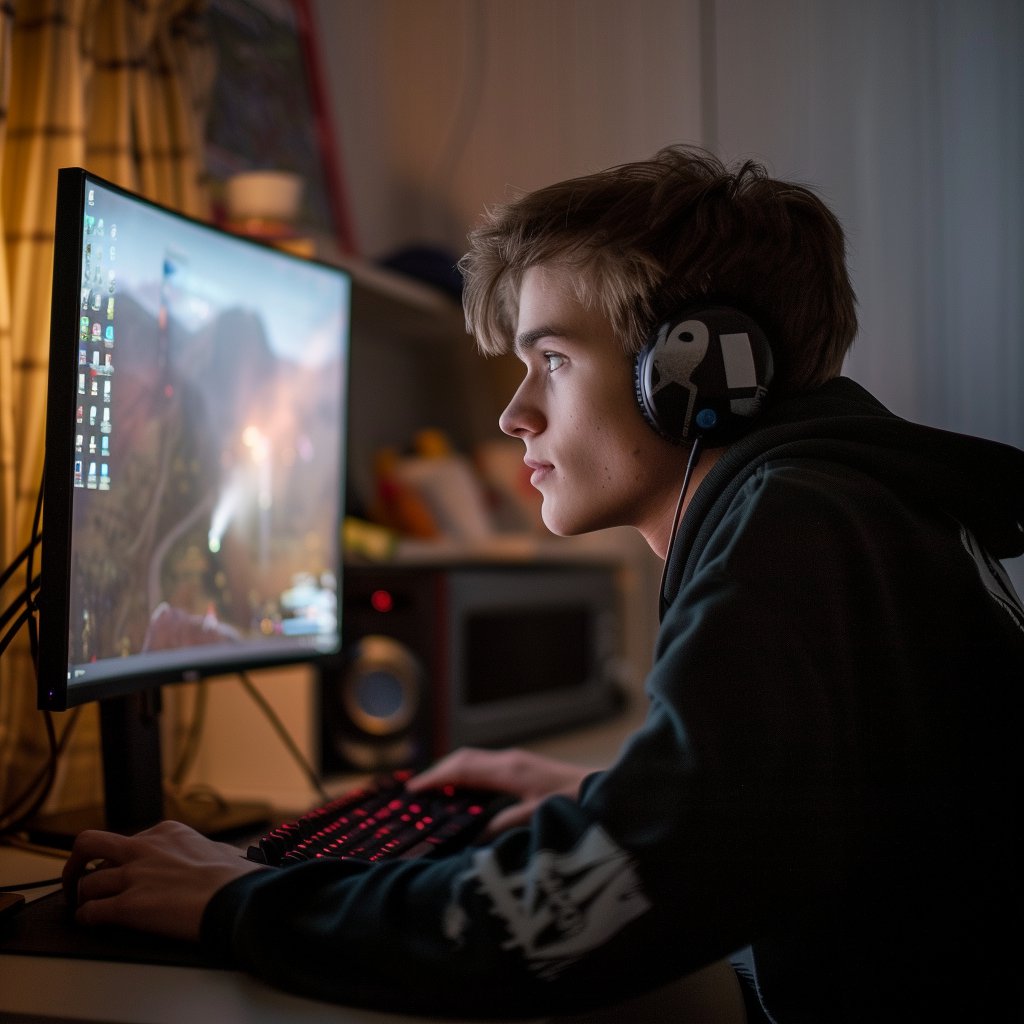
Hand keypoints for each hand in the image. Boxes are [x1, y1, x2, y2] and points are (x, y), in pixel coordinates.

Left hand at [63, 820, 263, 941]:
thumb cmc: (235, 877)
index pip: (130, 840)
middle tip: (77, 877)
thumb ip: (210, 851)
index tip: (122, 867)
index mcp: (167, 832)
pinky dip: (86, 918)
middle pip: (90, 844)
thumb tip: (222, 856)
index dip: (122, 857)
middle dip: (76, 862)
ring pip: (87, 882)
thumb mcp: (221, 851)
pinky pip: (90, 911)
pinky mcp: (127, 906)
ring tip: (83, 906)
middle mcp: (144, 849)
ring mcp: (134, 876)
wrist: (235, 898)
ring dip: (81, 897)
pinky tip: (90, 922)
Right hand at [407, 747, 593, 835]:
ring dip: (453, 775)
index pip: (461, 769)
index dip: (434, 779)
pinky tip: (467, 797)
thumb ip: (505, 825)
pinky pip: (487, 769)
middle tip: (414, 794)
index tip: (410, 791)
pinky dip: (469, 778)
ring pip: (476, 762)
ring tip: (433, 795)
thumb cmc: (580, 803)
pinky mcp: (527, 770)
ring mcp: (519, 763)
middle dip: (438, 774)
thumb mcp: (540, 817)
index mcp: (509, 769)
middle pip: (464, 761)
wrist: (611, 790)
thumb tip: (473, 836)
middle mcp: (511, 761)